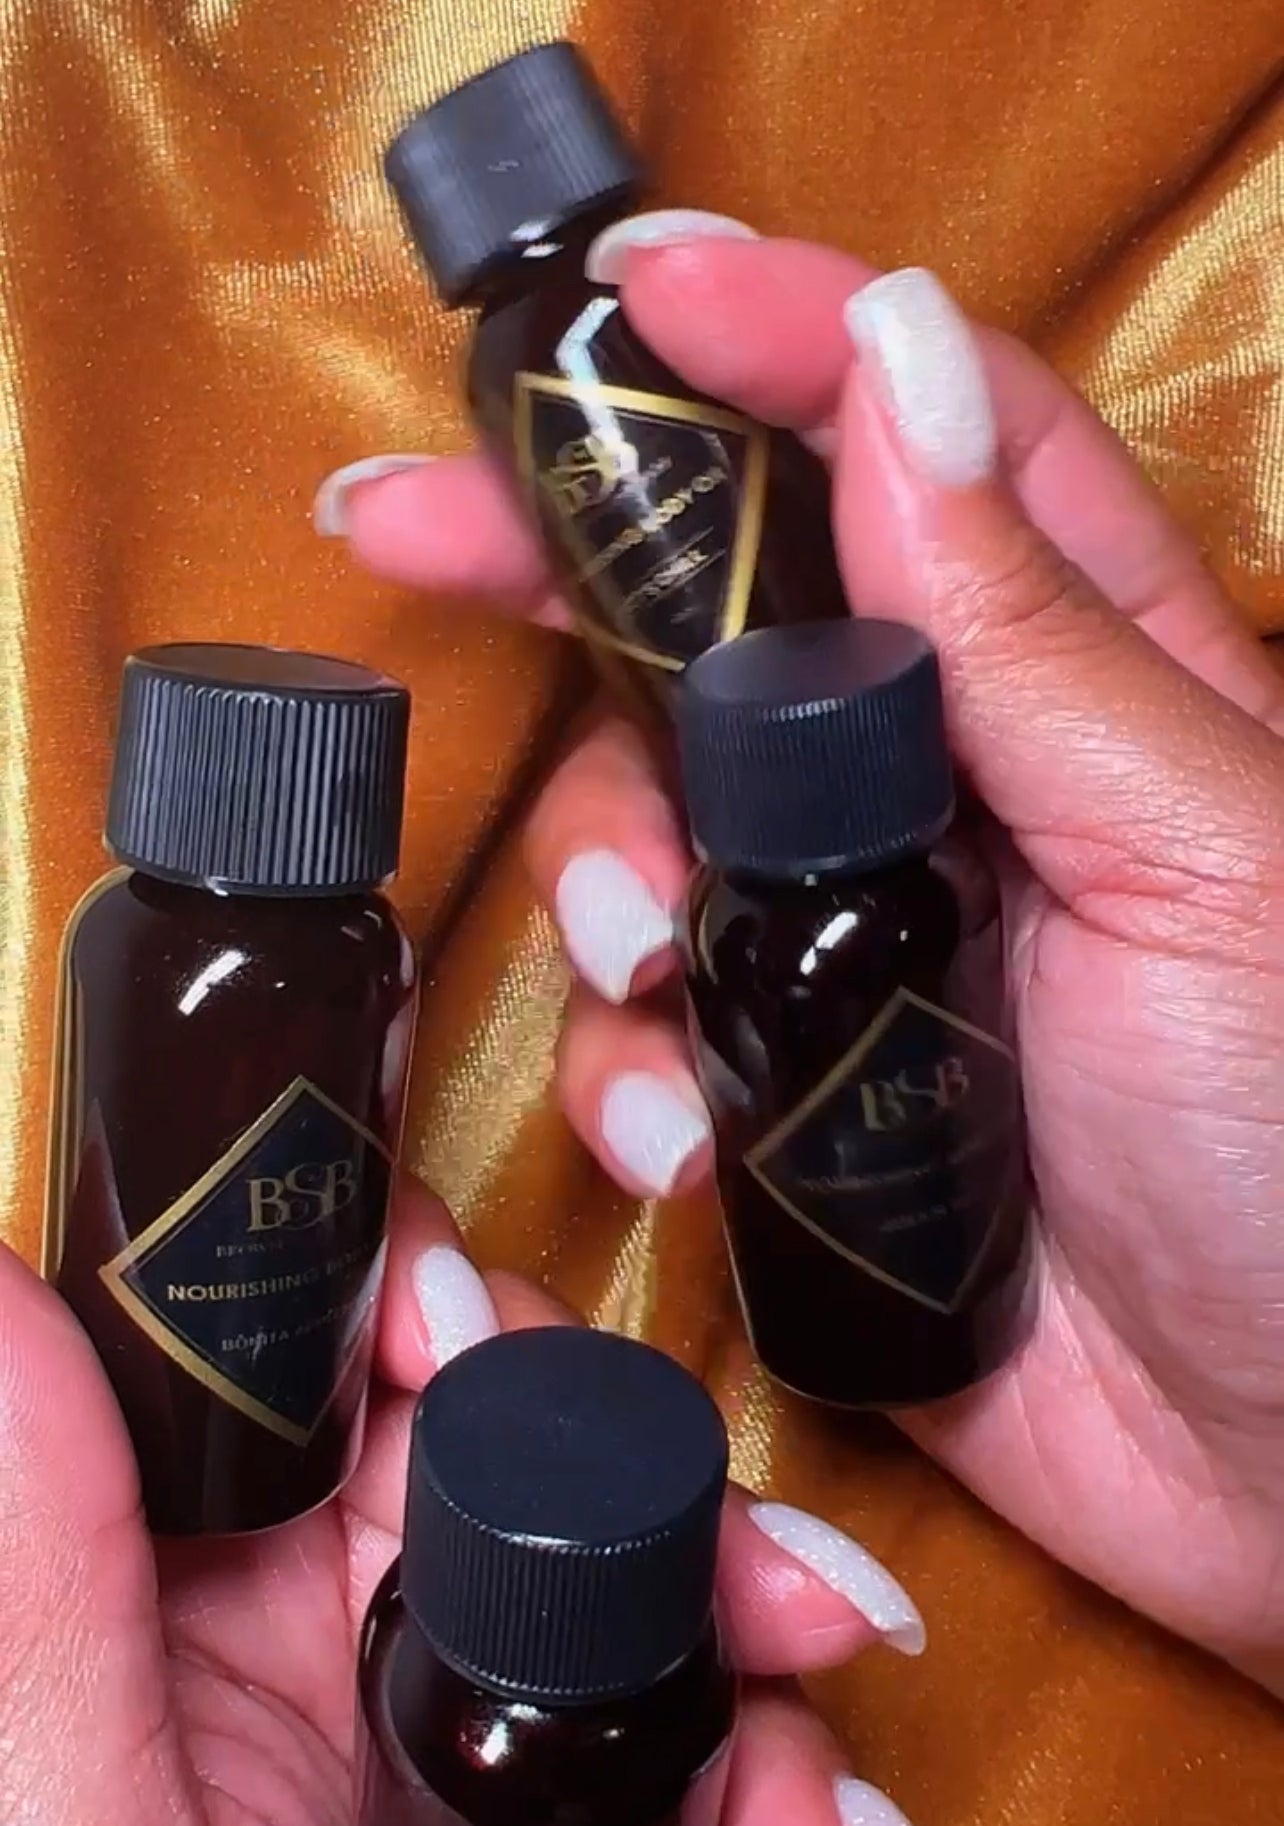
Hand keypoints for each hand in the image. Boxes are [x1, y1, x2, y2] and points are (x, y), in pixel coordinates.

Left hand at [0, 1187, 956, 1825]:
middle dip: (683, 1526)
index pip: (306, 1378)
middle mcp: (334, 1671)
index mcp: (186, 1628)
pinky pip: (740, 1815)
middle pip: (541, 1478)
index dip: (410, 1313)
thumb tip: (1, 1296)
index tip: (482, 1333)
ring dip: (782, 1750)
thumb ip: (36, 1596)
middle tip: (788, 1604)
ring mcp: (481, 1780)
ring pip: (677, 1638)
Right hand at [322, 225, 1283, 1689]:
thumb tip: (890, 358)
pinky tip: (685, 1147)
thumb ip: (1027, 629)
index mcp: (1091, 688)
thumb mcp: (1199, 852)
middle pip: (731, 621)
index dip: (778, 347)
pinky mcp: (793, 1115)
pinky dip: (629, 1081)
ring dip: (608, 882)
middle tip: (414, 525)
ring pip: (651, 839)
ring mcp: (860, 959)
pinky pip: (647, 1049)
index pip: (921, 447)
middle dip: (570, 564)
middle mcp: (958, 800)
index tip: (622, 298)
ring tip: (658, 960)